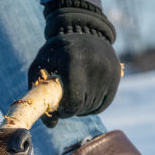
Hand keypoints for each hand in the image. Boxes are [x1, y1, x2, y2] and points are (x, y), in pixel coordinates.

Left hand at [28, 0, 120, 126]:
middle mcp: (95, 65)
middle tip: (62, 103)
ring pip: (93, 107)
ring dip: (80, 109)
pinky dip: (92, 106)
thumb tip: (51, 124)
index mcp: (73, 61)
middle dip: (70, 111)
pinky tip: (83, 97)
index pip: (73, 102)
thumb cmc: (56, 51)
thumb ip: (38, 93)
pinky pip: (104, 104)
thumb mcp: (40, 65)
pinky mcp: (116, 75)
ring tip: (72, 96)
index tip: (57, 109)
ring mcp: (108, 70)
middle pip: (83, 106)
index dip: (64, 112)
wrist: (83, 29)